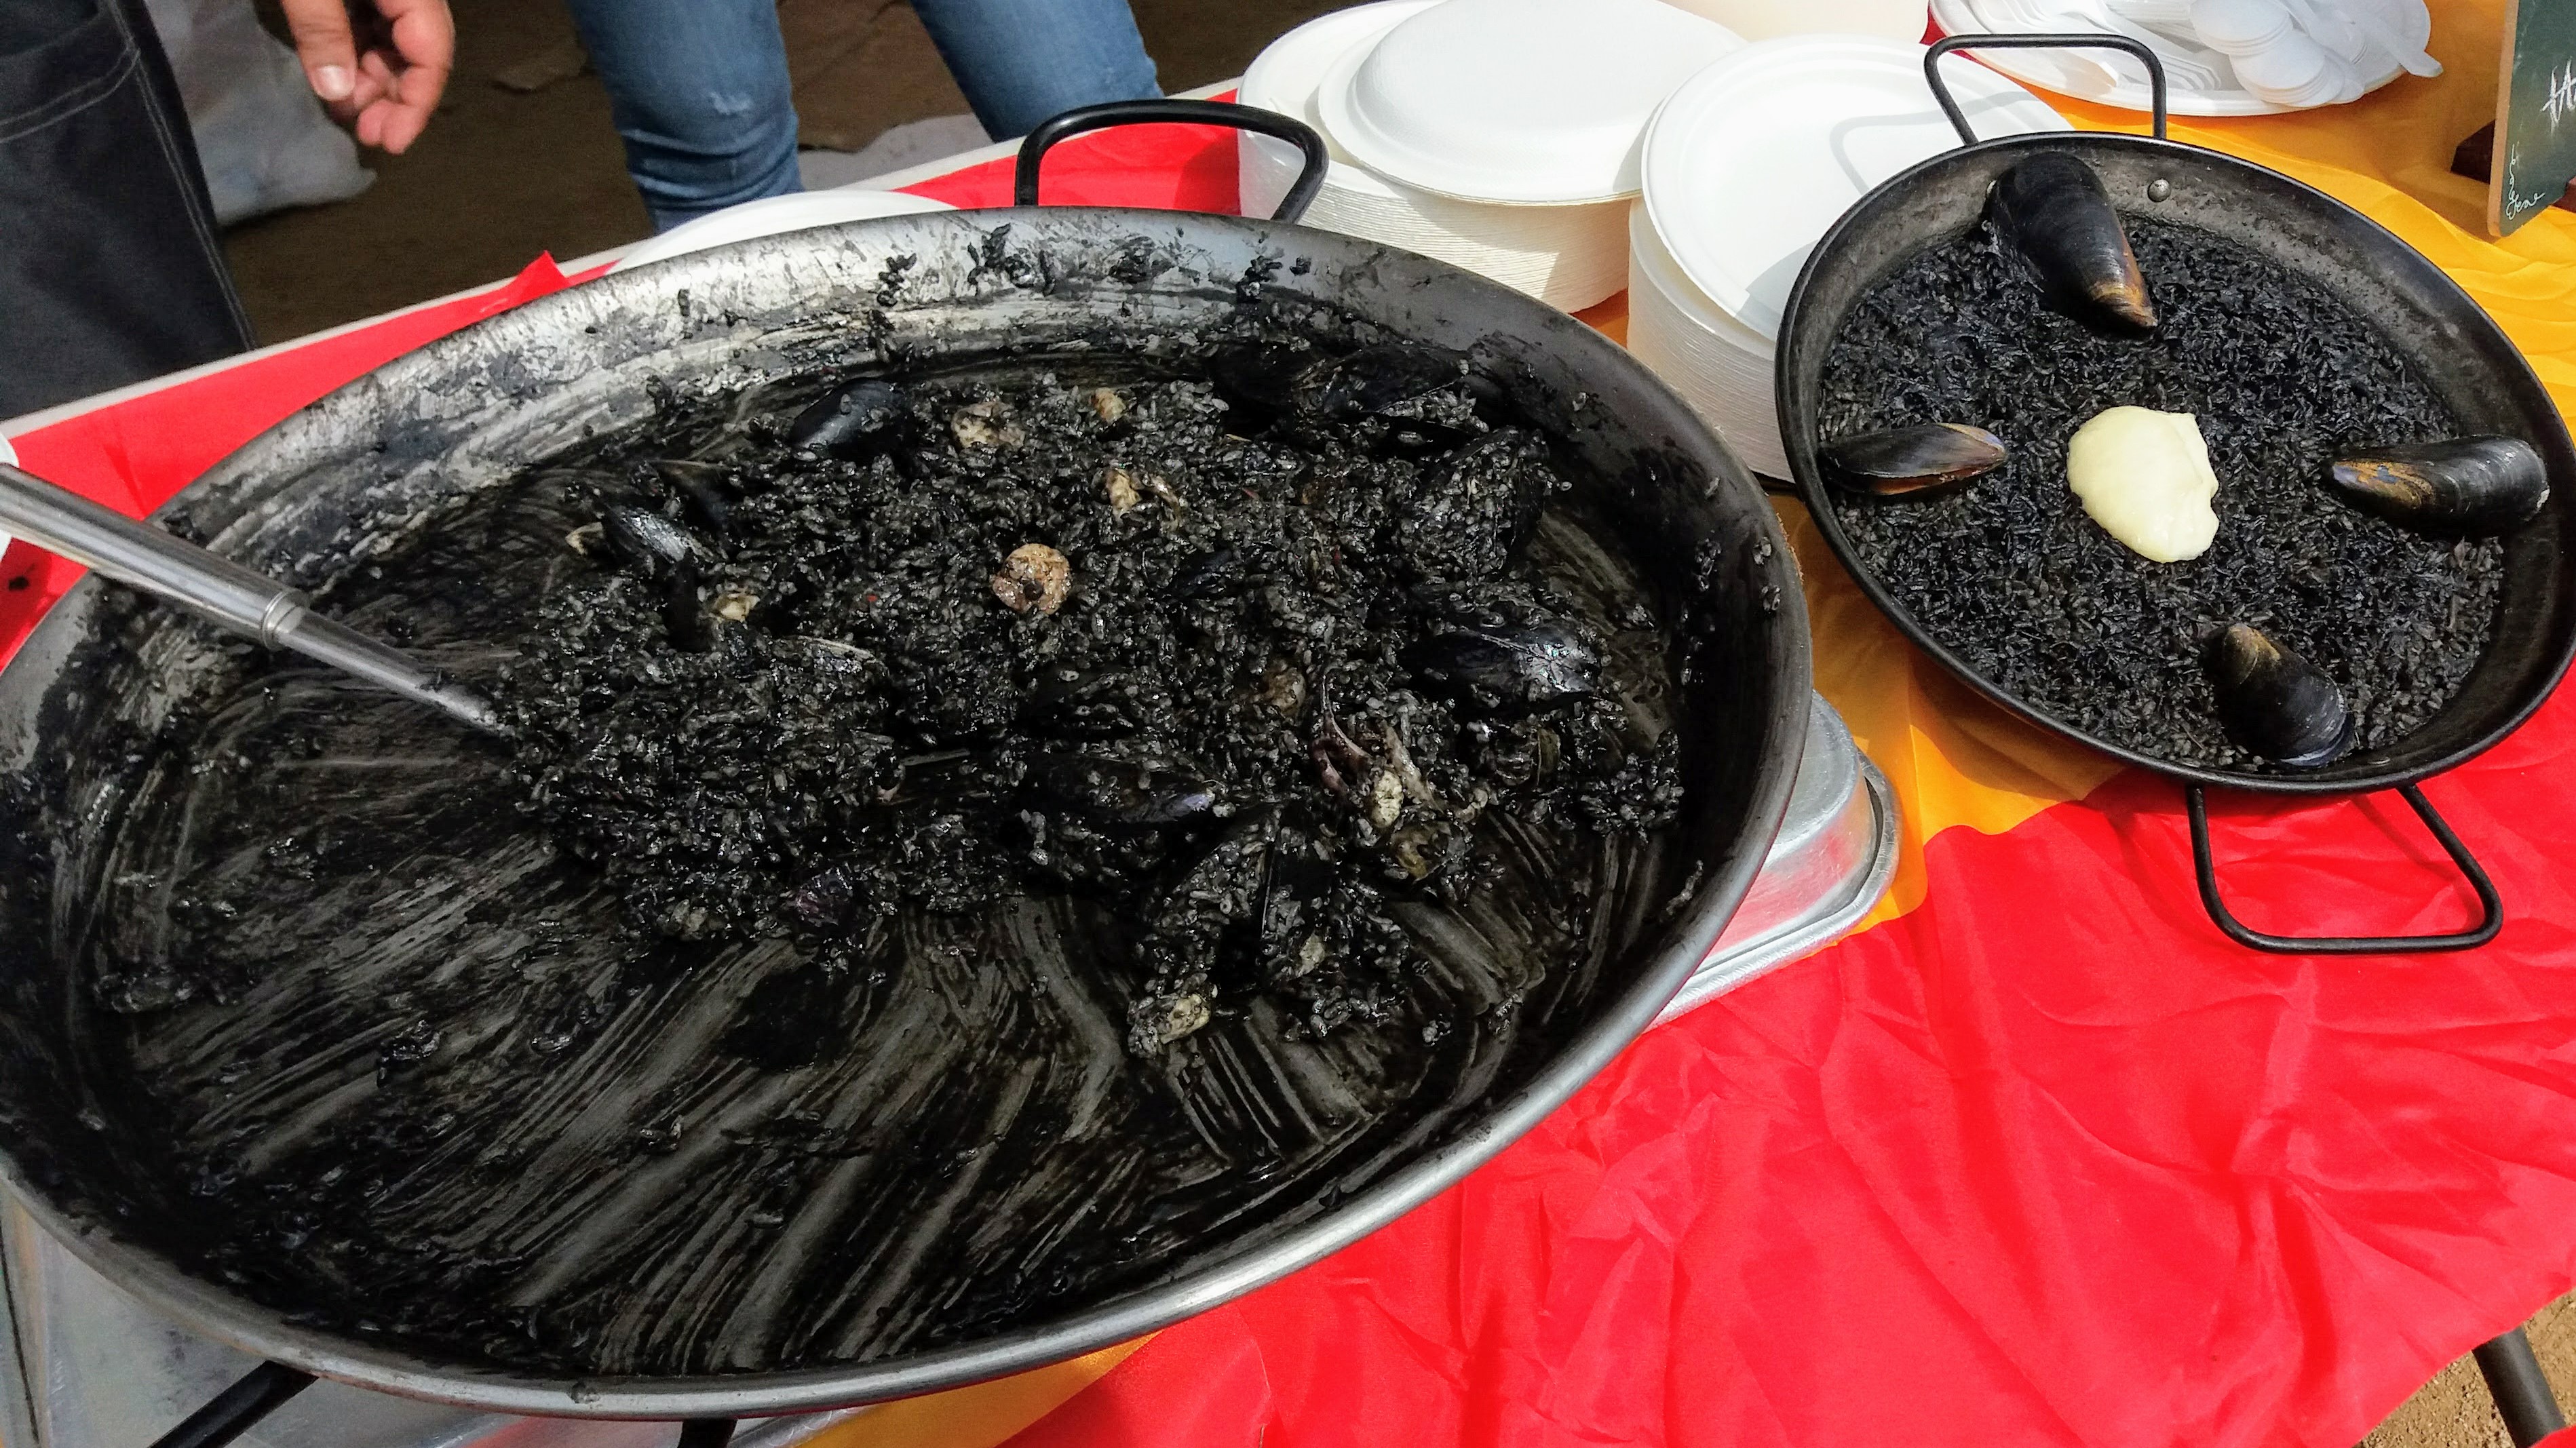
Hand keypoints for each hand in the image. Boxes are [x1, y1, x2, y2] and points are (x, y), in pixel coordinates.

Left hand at [277, 0, 454, 154]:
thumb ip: (322, 28)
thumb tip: (335, 91)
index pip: (433, 55)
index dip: (416, 105)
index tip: (391, 144)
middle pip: (417, 52)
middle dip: (391, 97)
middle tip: (364, 133)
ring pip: (392, 40)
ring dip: (369, 78)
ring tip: (342, 107)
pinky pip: (371, 22)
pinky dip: (354, 52)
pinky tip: (333, 73)